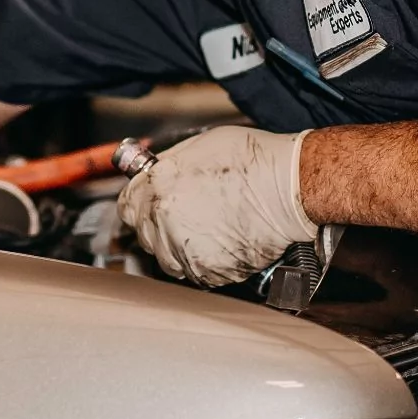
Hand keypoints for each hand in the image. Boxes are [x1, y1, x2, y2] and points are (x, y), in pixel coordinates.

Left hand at [117, 126, 317, 286]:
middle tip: (188, 216)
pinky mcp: (209, 271)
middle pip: (145, 235)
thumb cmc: (253, 161)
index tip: (150, 206)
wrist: (290, 187)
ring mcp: (186, 249)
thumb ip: (169, 165)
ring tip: (207, 231)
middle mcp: (166, 220)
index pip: (127, 207)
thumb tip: (154, 174)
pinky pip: (195, 273)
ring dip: (179, 249)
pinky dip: (205, 263)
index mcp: (159, 186)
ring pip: (167, 259)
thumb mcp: (199, 146)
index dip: (141, 205)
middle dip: (160, 226)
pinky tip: (222, 243)